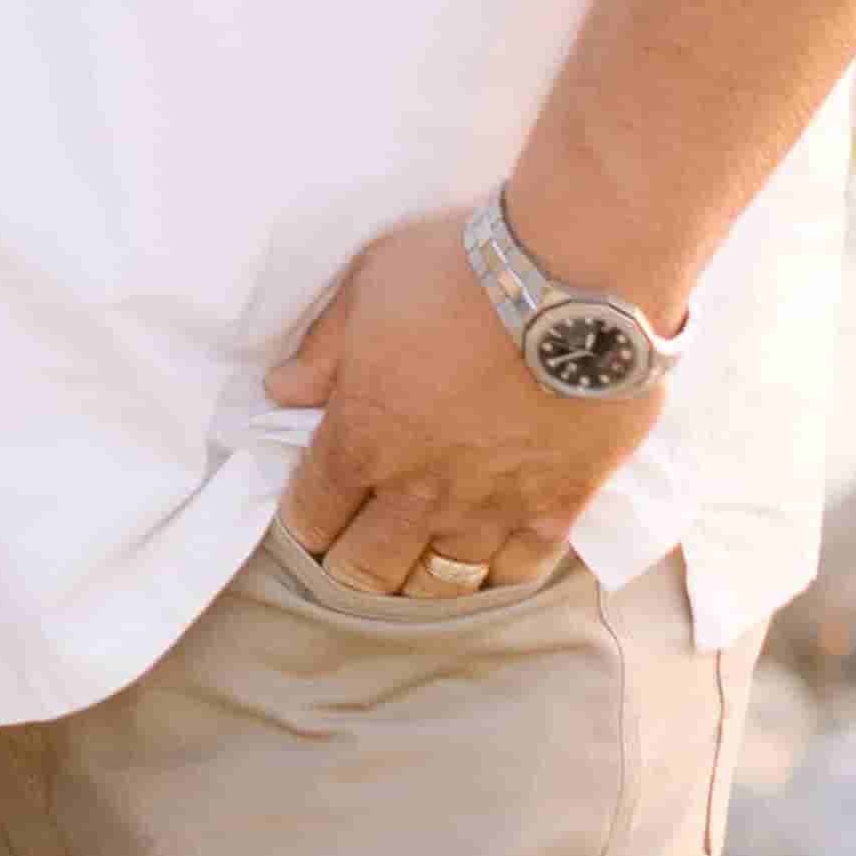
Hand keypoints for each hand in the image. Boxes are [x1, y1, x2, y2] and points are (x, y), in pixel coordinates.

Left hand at [263, 212, 657, 596]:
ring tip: (421, 567)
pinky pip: (519, 570)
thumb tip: (282, 391)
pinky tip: (494, 559)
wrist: (572, 280)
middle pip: (370, 570)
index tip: (312, 519)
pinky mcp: (556, 507)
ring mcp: (489, 507)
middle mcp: (418, 491)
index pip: (313, 516)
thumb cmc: (458, 271)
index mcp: (362, 439)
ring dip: (423, 580)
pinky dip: (501, 571)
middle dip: (354, 570)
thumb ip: (323, 350)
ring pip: (442, 584)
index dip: (305, 524)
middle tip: (358, 557)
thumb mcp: (367, 286)